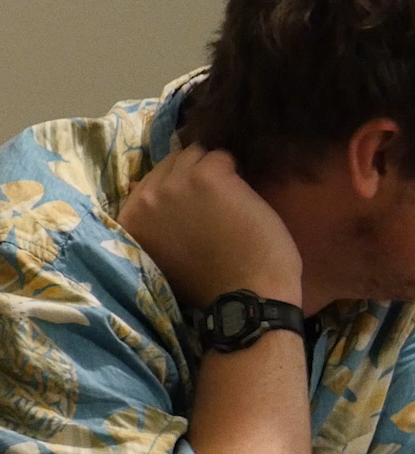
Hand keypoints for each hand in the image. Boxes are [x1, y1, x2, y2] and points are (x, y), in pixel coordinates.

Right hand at [116, 144, 302, 311]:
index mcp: (129, 220)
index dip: (176, 189)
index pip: (147, 181)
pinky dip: (237, 172)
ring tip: (231, 198)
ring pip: (195, 154)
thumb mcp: (163, 253)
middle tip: (217, 200)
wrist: (245, 299)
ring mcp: (175, 185)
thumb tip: (139, 184)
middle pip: (170, 164)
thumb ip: (152, 221)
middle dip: (194, 175)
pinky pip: (222, 156)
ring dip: (215, 170)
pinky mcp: (208, 177)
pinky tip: (244, 197)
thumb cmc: (209, 284)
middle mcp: (145, 199)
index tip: (195, 205)